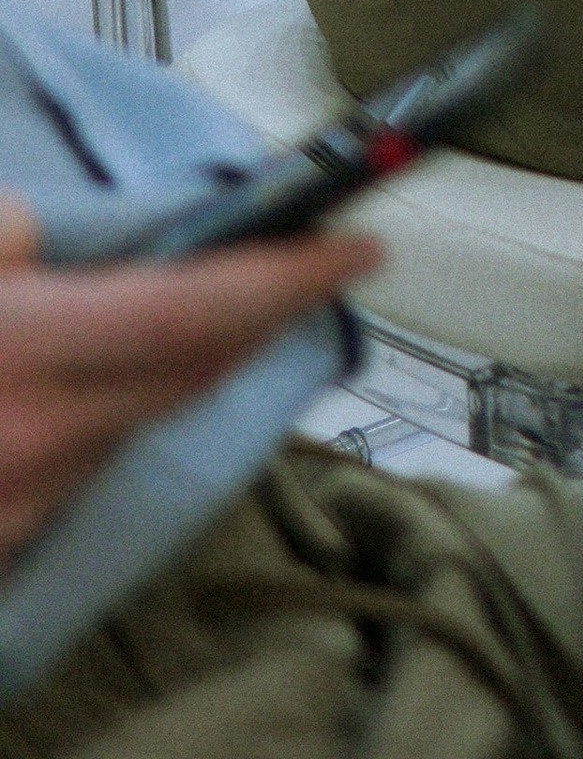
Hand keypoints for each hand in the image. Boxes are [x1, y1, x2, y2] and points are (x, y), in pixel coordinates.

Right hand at [0, 195, 377, 564]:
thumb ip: (19, 230)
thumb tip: (112, 228)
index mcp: (21, 348)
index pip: (192, 313)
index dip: (285, 279)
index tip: (356, 250)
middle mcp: (35, 439)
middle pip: (196, 375)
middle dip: (266, 316)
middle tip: (309, 266)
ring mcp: (22, 507)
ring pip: (145, 427)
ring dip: (184, 368)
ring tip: (202, 310)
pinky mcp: (8, 547)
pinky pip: (90, 473)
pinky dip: (116, 420)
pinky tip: (105, 387)